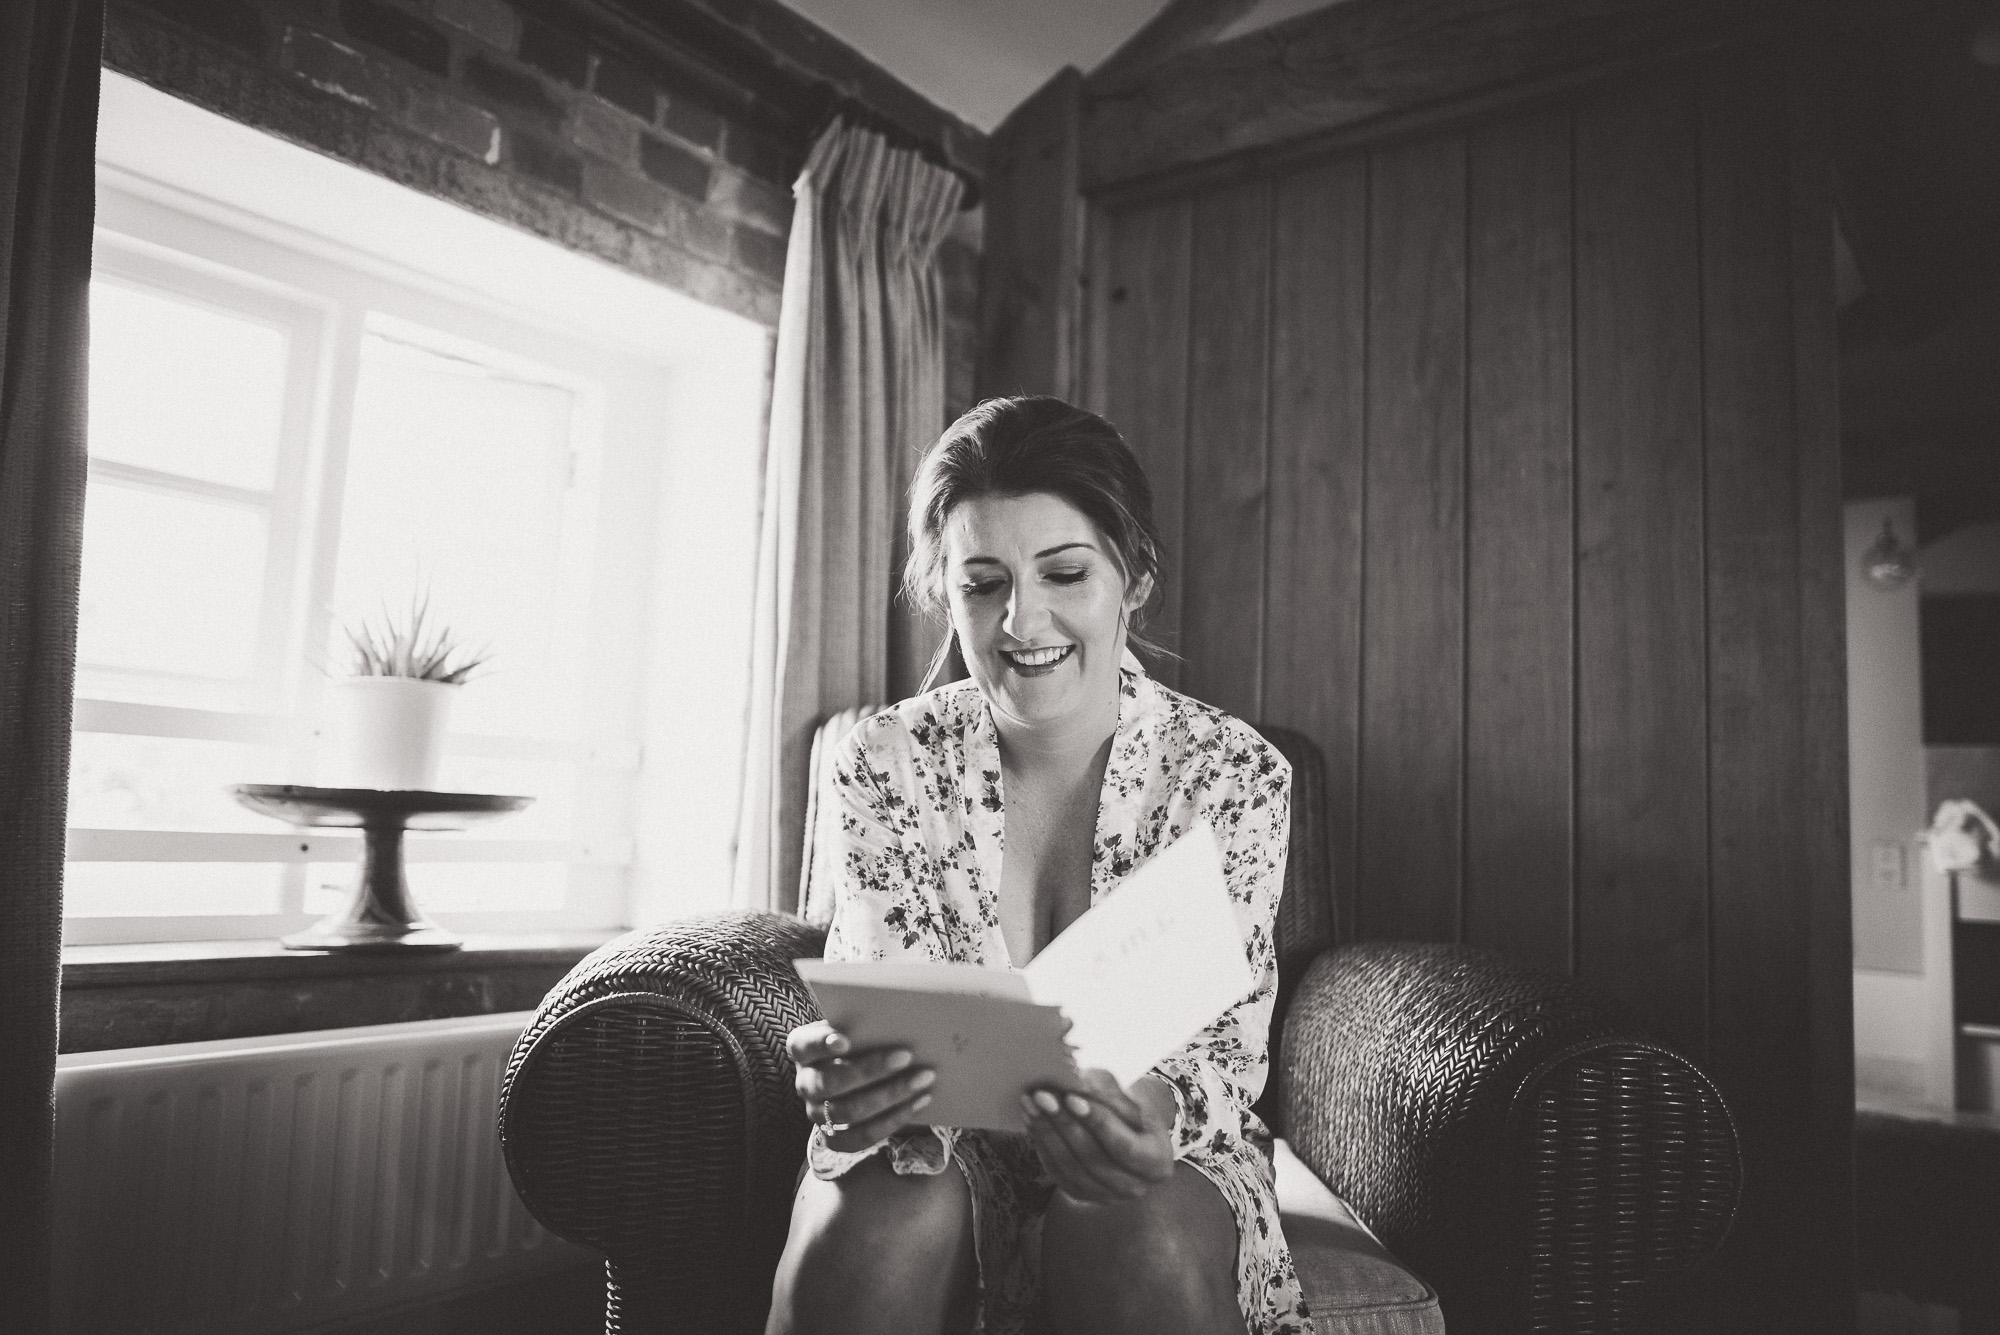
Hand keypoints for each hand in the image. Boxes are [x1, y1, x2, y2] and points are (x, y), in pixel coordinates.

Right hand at [786, 1020, 935, 1152]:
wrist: (862, 1076)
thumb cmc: (862, 1041)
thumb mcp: (857, 1028)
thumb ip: (866, 1025)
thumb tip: (899, 1018)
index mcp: (803, 1049)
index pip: (804, 1045)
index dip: (822, 1043)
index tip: (845, 1041)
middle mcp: (805, 1083)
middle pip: (831, 1082)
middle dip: (871, 1070)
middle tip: (907, 1056)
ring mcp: (817, 1114)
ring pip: (849, 1111)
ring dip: (890, 1095)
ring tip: (922, 1079)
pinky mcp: (834, 1138)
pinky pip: (862, 1136)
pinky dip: (894, 1120)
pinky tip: (919, 1102)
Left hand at [1020, 1069, 1174, 1202]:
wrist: (1127, 1133)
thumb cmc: (1132, 1108)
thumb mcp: (1130, 1096)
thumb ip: (1108, 1094)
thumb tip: (1079, 1082)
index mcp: (1157, 1163)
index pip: (1123, 1146)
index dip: (1097, 1123)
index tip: (1072, 1097)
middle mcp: (1134, 1188)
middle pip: (1093, 1158)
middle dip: (1064, 1124)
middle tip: (1042, 1096)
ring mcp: (1106, 1196)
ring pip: (1070, 1167)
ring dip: (1046, 1133)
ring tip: (1031, 1104)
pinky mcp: (1081, 1195)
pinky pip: (1057, 1172)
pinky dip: (1042, 1144)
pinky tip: (1031, 1120)